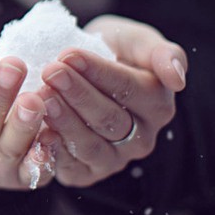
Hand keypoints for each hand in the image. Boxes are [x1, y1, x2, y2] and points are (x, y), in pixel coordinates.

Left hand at [35, 15, 187, 186]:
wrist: (80, 71)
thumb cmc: (111, 51)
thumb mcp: (135, 41)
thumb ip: (161, 52)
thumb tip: (178, 78)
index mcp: (157, 105)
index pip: (129, 89)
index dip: (98, 72)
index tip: (68, 54)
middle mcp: (140, 138)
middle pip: (109, 119)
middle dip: (77, 94)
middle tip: (50, 72)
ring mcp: (114, 159)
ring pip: (90, 145)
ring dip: (63, 121)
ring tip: (41, 96)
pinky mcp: (86, 173)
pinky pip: (70, 167)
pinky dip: (52, 150)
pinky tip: (36, 130)